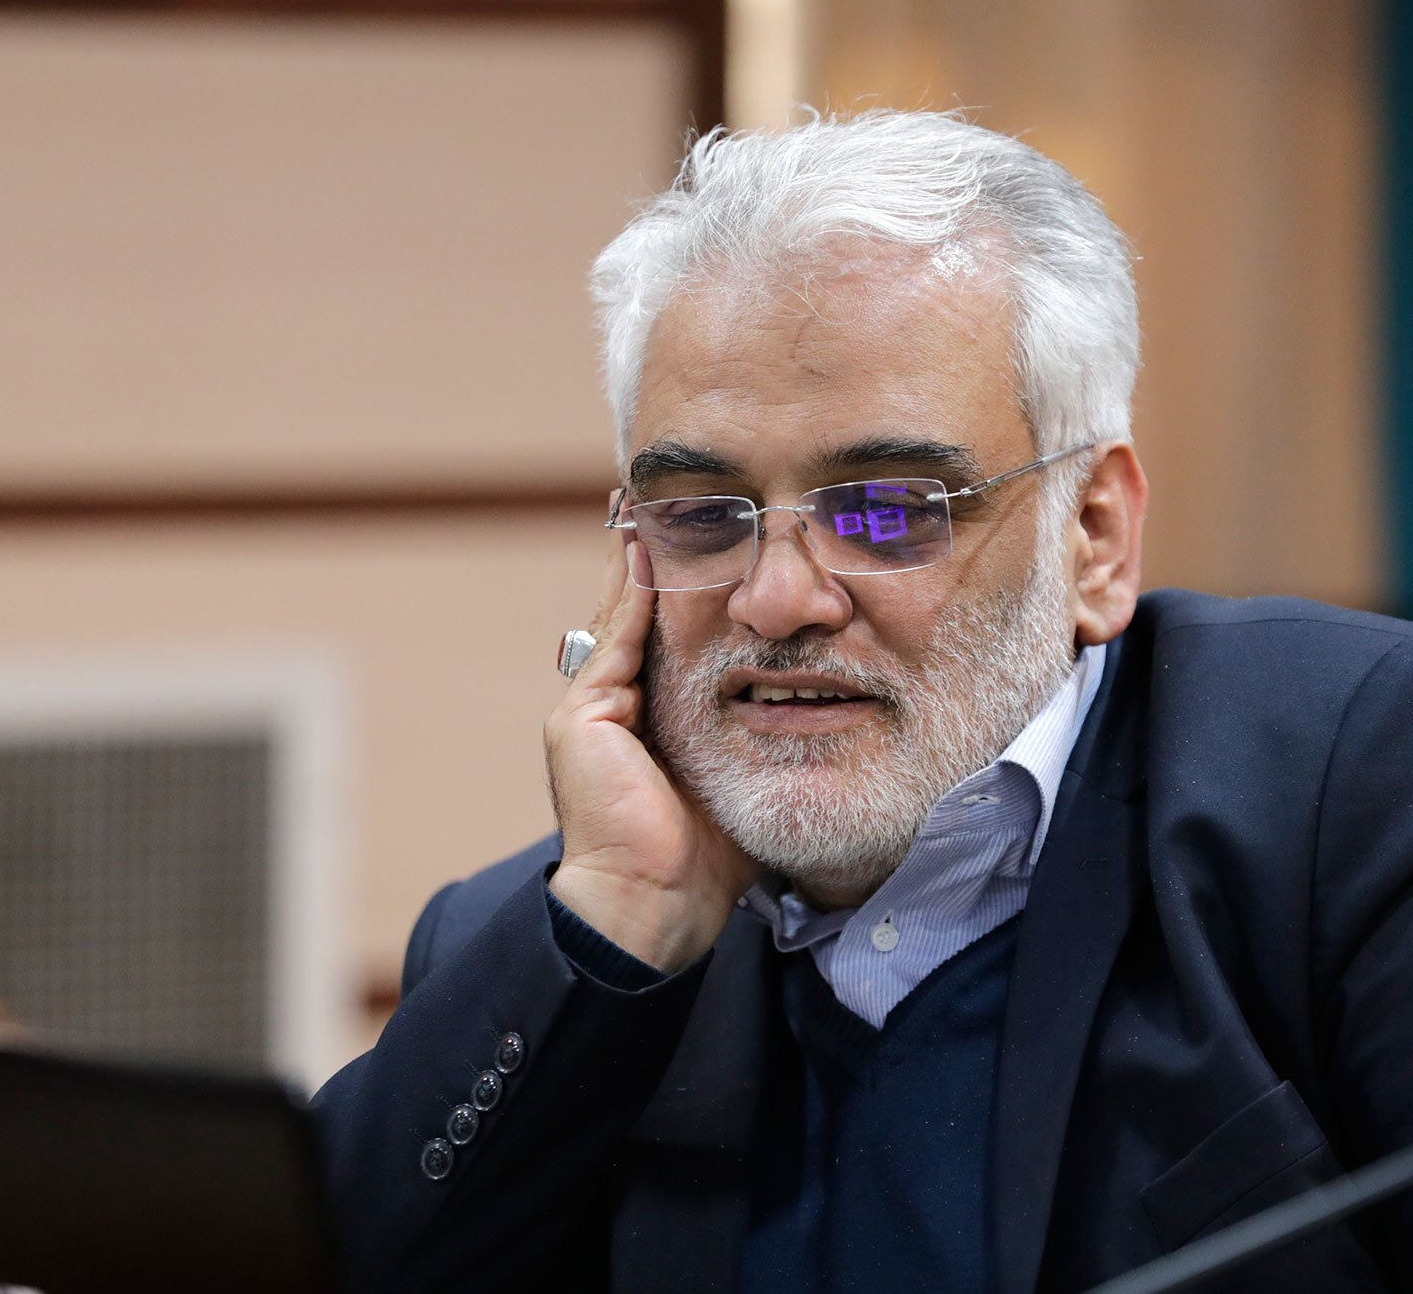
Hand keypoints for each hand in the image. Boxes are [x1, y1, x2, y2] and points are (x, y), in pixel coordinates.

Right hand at [544, 527, 760, 971]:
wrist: (655, 911)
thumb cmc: (711, 860)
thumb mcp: (748, 778)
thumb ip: (768, 740)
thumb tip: (828, 711)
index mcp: (653, 722)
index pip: (675, 638)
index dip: (695, 590)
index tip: (726, 541)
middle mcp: (617, 707)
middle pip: (646, 613)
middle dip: (667, 558)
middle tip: (690, 501)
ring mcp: (594, 708)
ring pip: (629, 614)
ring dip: (650, 557)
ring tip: (667, 501)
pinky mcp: (584, 716)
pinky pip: (620, 637)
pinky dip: (640, 589)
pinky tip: (658, 547)